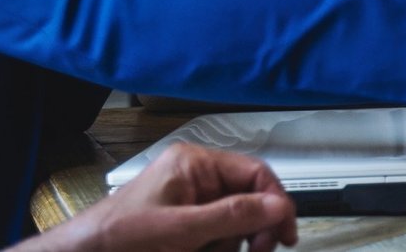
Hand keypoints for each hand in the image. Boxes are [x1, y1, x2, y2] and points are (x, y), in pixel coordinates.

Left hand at [13, 143, 296, 251]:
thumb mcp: (181, 230)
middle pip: (247, 199)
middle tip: (258, 250)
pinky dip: (215, 248)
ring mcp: (189, 200)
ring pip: (234, 223)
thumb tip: (278, 206)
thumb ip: (232, 216)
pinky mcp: (182, 223)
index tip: (286, 233)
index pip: (255, 173)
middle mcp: (196, 176)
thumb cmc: (119, 238)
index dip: (276, 202)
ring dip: (229, 244)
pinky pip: (215, 234)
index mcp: (195, 163)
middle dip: (251, 229)